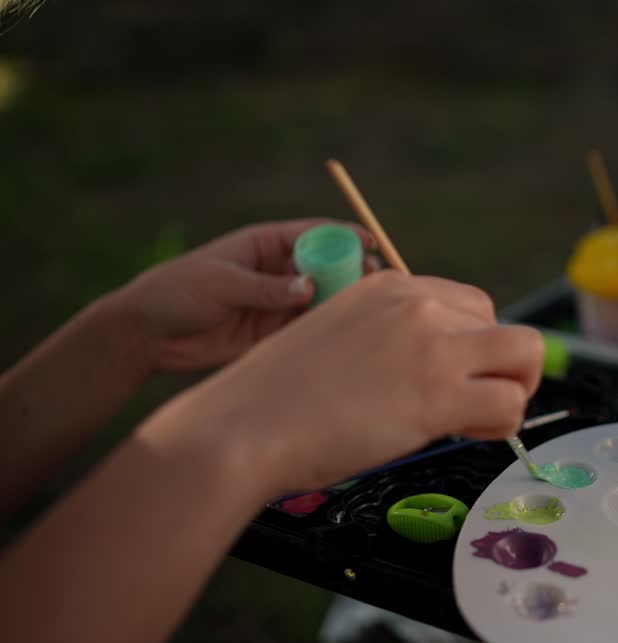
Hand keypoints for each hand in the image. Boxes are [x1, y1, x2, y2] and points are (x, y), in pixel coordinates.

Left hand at [111, 218, 377, 372]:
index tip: (370, 243)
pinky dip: (325, 331)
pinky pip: (306, 329)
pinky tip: (342, 335)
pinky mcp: (272, 333)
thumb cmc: (178, 292)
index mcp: (264, 245)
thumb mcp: (222, 284)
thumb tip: (311, 287)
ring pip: (321, 299)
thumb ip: (266, 288)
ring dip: (342, 303)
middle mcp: (276, 271)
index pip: (313, 234)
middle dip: (352, 271)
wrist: (147, 334)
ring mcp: (276, 302)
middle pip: (326, 266)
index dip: (344, 236)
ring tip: (363, 311)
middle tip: (373, 281)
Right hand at [145, 271, 543, 496]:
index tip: (455, 380)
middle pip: (505, 329)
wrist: (243, 428)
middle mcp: (418, 304)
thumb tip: (439, 370)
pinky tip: (468, 435)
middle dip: (498, 370)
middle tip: (469, 408)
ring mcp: (432, 346)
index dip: (474, 348)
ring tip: (473, 423)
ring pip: (524, 357)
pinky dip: (503, 425)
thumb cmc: (279, 399)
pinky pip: (511, 403)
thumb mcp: (341, 339)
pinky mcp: (439, 393)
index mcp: (390, 287)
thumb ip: (392, 341)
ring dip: (510, 393)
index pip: (471, 306)